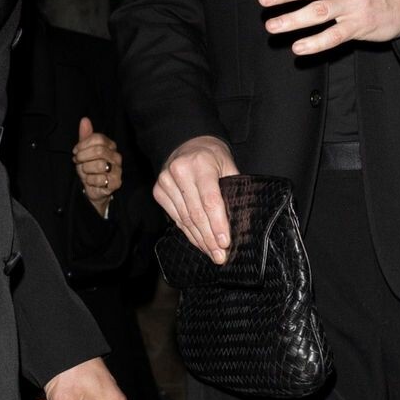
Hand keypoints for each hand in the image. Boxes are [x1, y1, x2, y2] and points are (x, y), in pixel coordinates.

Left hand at [73, 116, 122, 215]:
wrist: (93, 188)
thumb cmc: (89, 168)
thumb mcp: (84, 151)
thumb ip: (85, 136)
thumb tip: (85, 120)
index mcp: (110, 146)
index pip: (98, 138)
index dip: (83, 144)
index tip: (76, 151)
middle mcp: (117, 156)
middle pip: (99, 150)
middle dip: (83, 156)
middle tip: (77, 161)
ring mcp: (118, 170)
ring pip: (99, 165)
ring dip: (86, 169)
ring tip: (85, 172)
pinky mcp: (116, 182)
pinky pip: (100, 179)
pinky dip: (90, 181)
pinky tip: (91, 181)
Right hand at [155, 134, 237, 264]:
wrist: (188, 143)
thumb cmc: (213, 157)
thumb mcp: (228, 165)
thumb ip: (233, 189)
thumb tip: (241, 221)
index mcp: (200, 164)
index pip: (210, 201)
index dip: (218, 224)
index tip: (225, 243)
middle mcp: (179, 172)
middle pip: (196, 214)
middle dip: (210, 239)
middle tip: (220, 256)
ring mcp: (165, 182)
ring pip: (185, 220)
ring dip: (200, 240)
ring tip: (212, 253)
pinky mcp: (159, 191)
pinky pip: (176, 218)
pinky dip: (189, 233)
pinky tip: (200, 242)